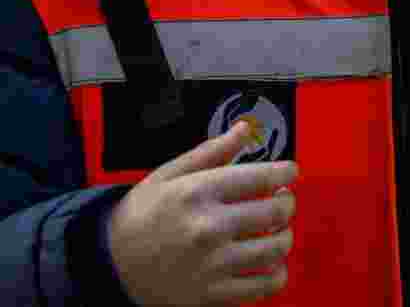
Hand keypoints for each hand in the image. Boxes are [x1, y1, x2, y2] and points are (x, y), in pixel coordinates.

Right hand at [107, 121, 298, 306]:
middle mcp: (208, 227)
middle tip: (282, 200)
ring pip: (275, 248)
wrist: (109, 263)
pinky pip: (264, 285)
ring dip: (284, 236)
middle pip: (276, 212)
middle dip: (287, 202)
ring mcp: (212, 264)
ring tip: (277, 230)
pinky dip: (277, 273)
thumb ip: (212, 151)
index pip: (262, 177)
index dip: (286, 172)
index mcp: (198, 192)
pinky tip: (270, 262)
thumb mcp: (169, 174)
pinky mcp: (212, 294)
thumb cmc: (141, 215)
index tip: (290, 172)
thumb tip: (245, 128)